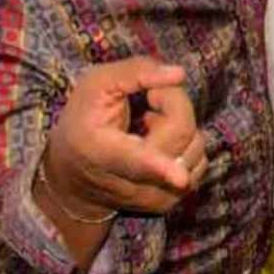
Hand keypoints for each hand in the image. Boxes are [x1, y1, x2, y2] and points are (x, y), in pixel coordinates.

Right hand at [42, 57, 206, 219]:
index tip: (179, 179)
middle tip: (148, 99)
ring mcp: (153, 198)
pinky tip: (159, 144)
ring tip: (147, 127)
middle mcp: (131, 184)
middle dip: (171, 100)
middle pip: (181, 129)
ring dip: (178, 124)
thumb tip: (179, 75)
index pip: (135, 161)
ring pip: (195, 143)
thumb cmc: (85, 122)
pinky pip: (200, 158)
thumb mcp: (96, 85)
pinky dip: (185, 143)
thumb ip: (135, 72)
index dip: (159, 167)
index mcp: (103, 153)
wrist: (73, 178)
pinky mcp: (171, 202)